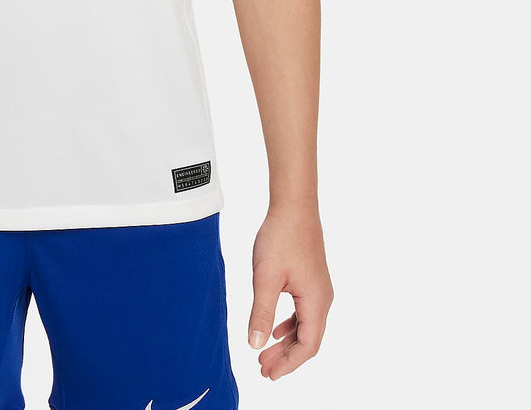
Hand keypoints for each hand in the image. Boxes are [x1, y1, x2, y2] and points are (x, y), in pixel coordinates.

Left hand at [246, 201, 332, 379]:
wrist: (294, 205)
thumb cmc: (281, 238)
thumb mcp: (265, 278)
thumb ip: (261, 313)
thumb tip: (255, 345)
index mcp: (316, 301)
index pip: (308, 346)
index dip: (289, 364)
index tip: (268, 373)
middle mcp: (323, 298)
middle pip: (308, 339)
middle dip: (286, 357)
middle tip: (263, 370)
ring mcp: (318, 288)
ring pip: (305, 326)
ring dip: (287, 342)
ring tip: (265, 354)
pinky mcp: (311, 279)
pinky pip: (303, 311)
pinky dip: (290, 325)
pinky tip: (276, 329)